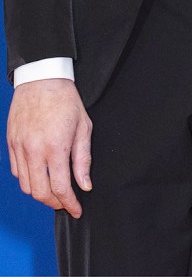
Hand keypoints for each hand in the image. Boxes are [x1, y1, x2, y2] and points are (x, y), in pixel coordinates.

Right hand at [7, 78, 92, 217]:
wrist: (42, 78)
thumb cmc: (66, 100)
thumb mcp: (83, 126)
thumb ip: (83, 159)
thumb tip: (84, 185)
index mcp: (55, 147)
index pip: (60, 188)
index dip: (69, 203)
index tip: (76, 209)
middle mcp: (34, 150)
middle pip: (40, 193)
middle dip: (55, 203)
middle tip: (66, 202)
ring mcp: (20, 147)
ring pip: (26, 186)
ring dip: (40, 193)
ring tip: (53, 190)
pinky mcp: (11, 143)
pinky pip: (17, 172)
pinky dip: (28, 179)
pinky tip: (39, 175)